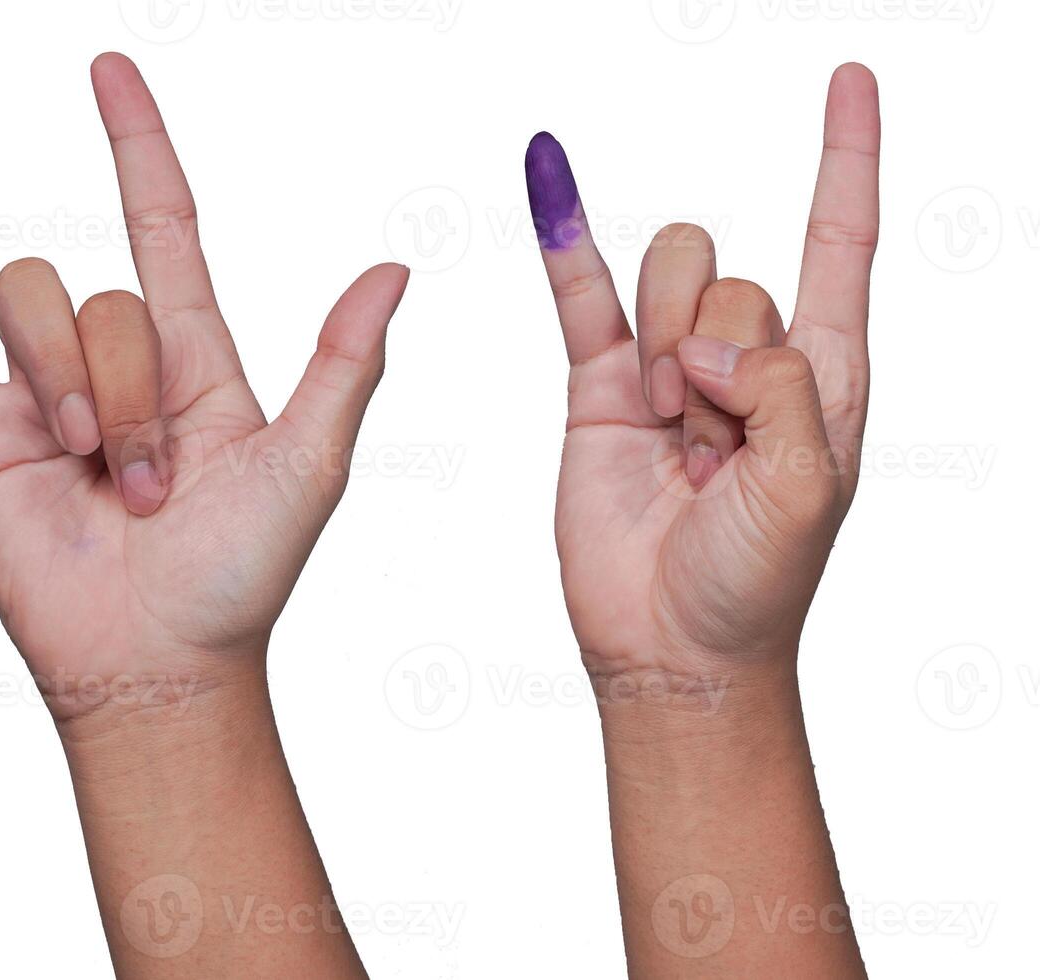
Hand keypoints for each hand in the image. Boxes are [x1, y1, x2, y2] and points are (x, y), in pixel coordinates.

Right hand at [0, 54, 407, 722]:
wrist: (153, 663)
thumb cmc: (239, 579)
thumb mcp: (308, 468)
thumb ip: (341, 367)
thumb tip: (390, 270)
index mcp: (196, 359)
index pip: (163, 224)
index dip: (137, 145)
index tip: (110, 70)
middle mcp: (117, 364)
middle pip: (99, 294)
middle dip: (126, 385)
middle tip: (150, 484)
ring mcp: (44, 396)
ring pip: (31, 310)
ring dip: (64, 385)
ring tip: (93, 473)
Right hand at [528, 65, 879, 683]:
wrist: (673, 645)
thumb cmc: (758, 583)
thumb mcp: (808, 488)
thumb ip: (777, 390)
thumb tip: (701, 346)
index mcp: (823, 373)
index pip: (841, 238)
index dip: (846, 158)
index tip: (848, 80)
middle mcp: (748, 357)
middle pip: (732, 271)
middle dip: (714, 349)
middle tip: (709, 440)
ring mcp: (669, 367)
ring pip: (667, 277)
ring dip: (662, 347)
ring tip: (668, 435)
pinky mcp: (600, 385)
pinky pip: (580, 293)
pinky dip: (562, 233)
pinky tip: (548, 171)